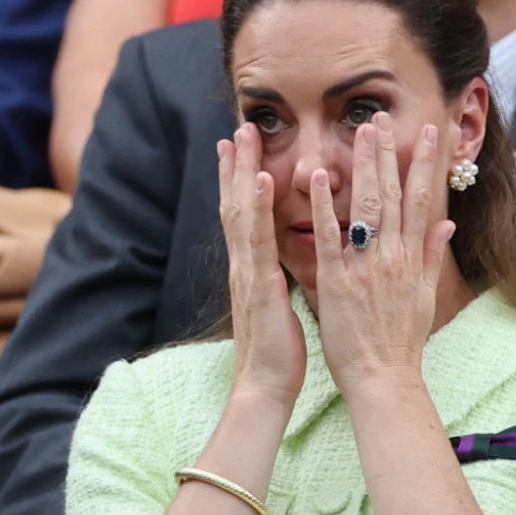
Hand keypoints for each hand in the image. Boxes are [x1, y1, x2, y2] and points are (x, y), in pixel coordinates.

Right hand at [218, 124, 306, 407]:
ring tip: (242, 138)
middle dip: (236, 166)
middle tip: (238, 128)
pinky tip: (260, 181)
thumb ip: (276, 276)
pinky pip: (258, 241)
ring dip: (241, 172)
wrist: (265, 387)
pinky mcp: (259, 285)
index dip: (240, 180)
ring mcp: (247, 272)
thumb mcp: (277, 304)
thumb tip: (280, 260)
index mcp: (251, 269)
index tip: (242, 148)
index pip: (243, 216)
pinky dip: (256, 207)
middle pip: (235, 205)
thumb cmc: (277, 350)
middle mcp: (243, 264)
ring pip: (241, 213)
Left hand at [310, 113, 455, 394]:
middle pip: (394, 194)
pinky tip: (320, 177)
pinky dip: (325, 206)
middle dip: (390, 153)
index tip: (428, 132)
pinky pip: (330, 237)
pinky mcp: (336, 280)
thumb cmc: (401, 342)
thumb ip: (431, 258)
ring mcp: (365, 266)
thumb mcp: (424, 298)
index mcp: (411, 259)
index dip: (425, 164)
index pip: (422, 201)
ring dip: (365, 166)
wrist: (383, 379)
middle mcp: (392, 256)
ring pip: (367, 206)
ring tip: (362, 130)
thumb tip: (446, 227)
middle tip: (384, 117)